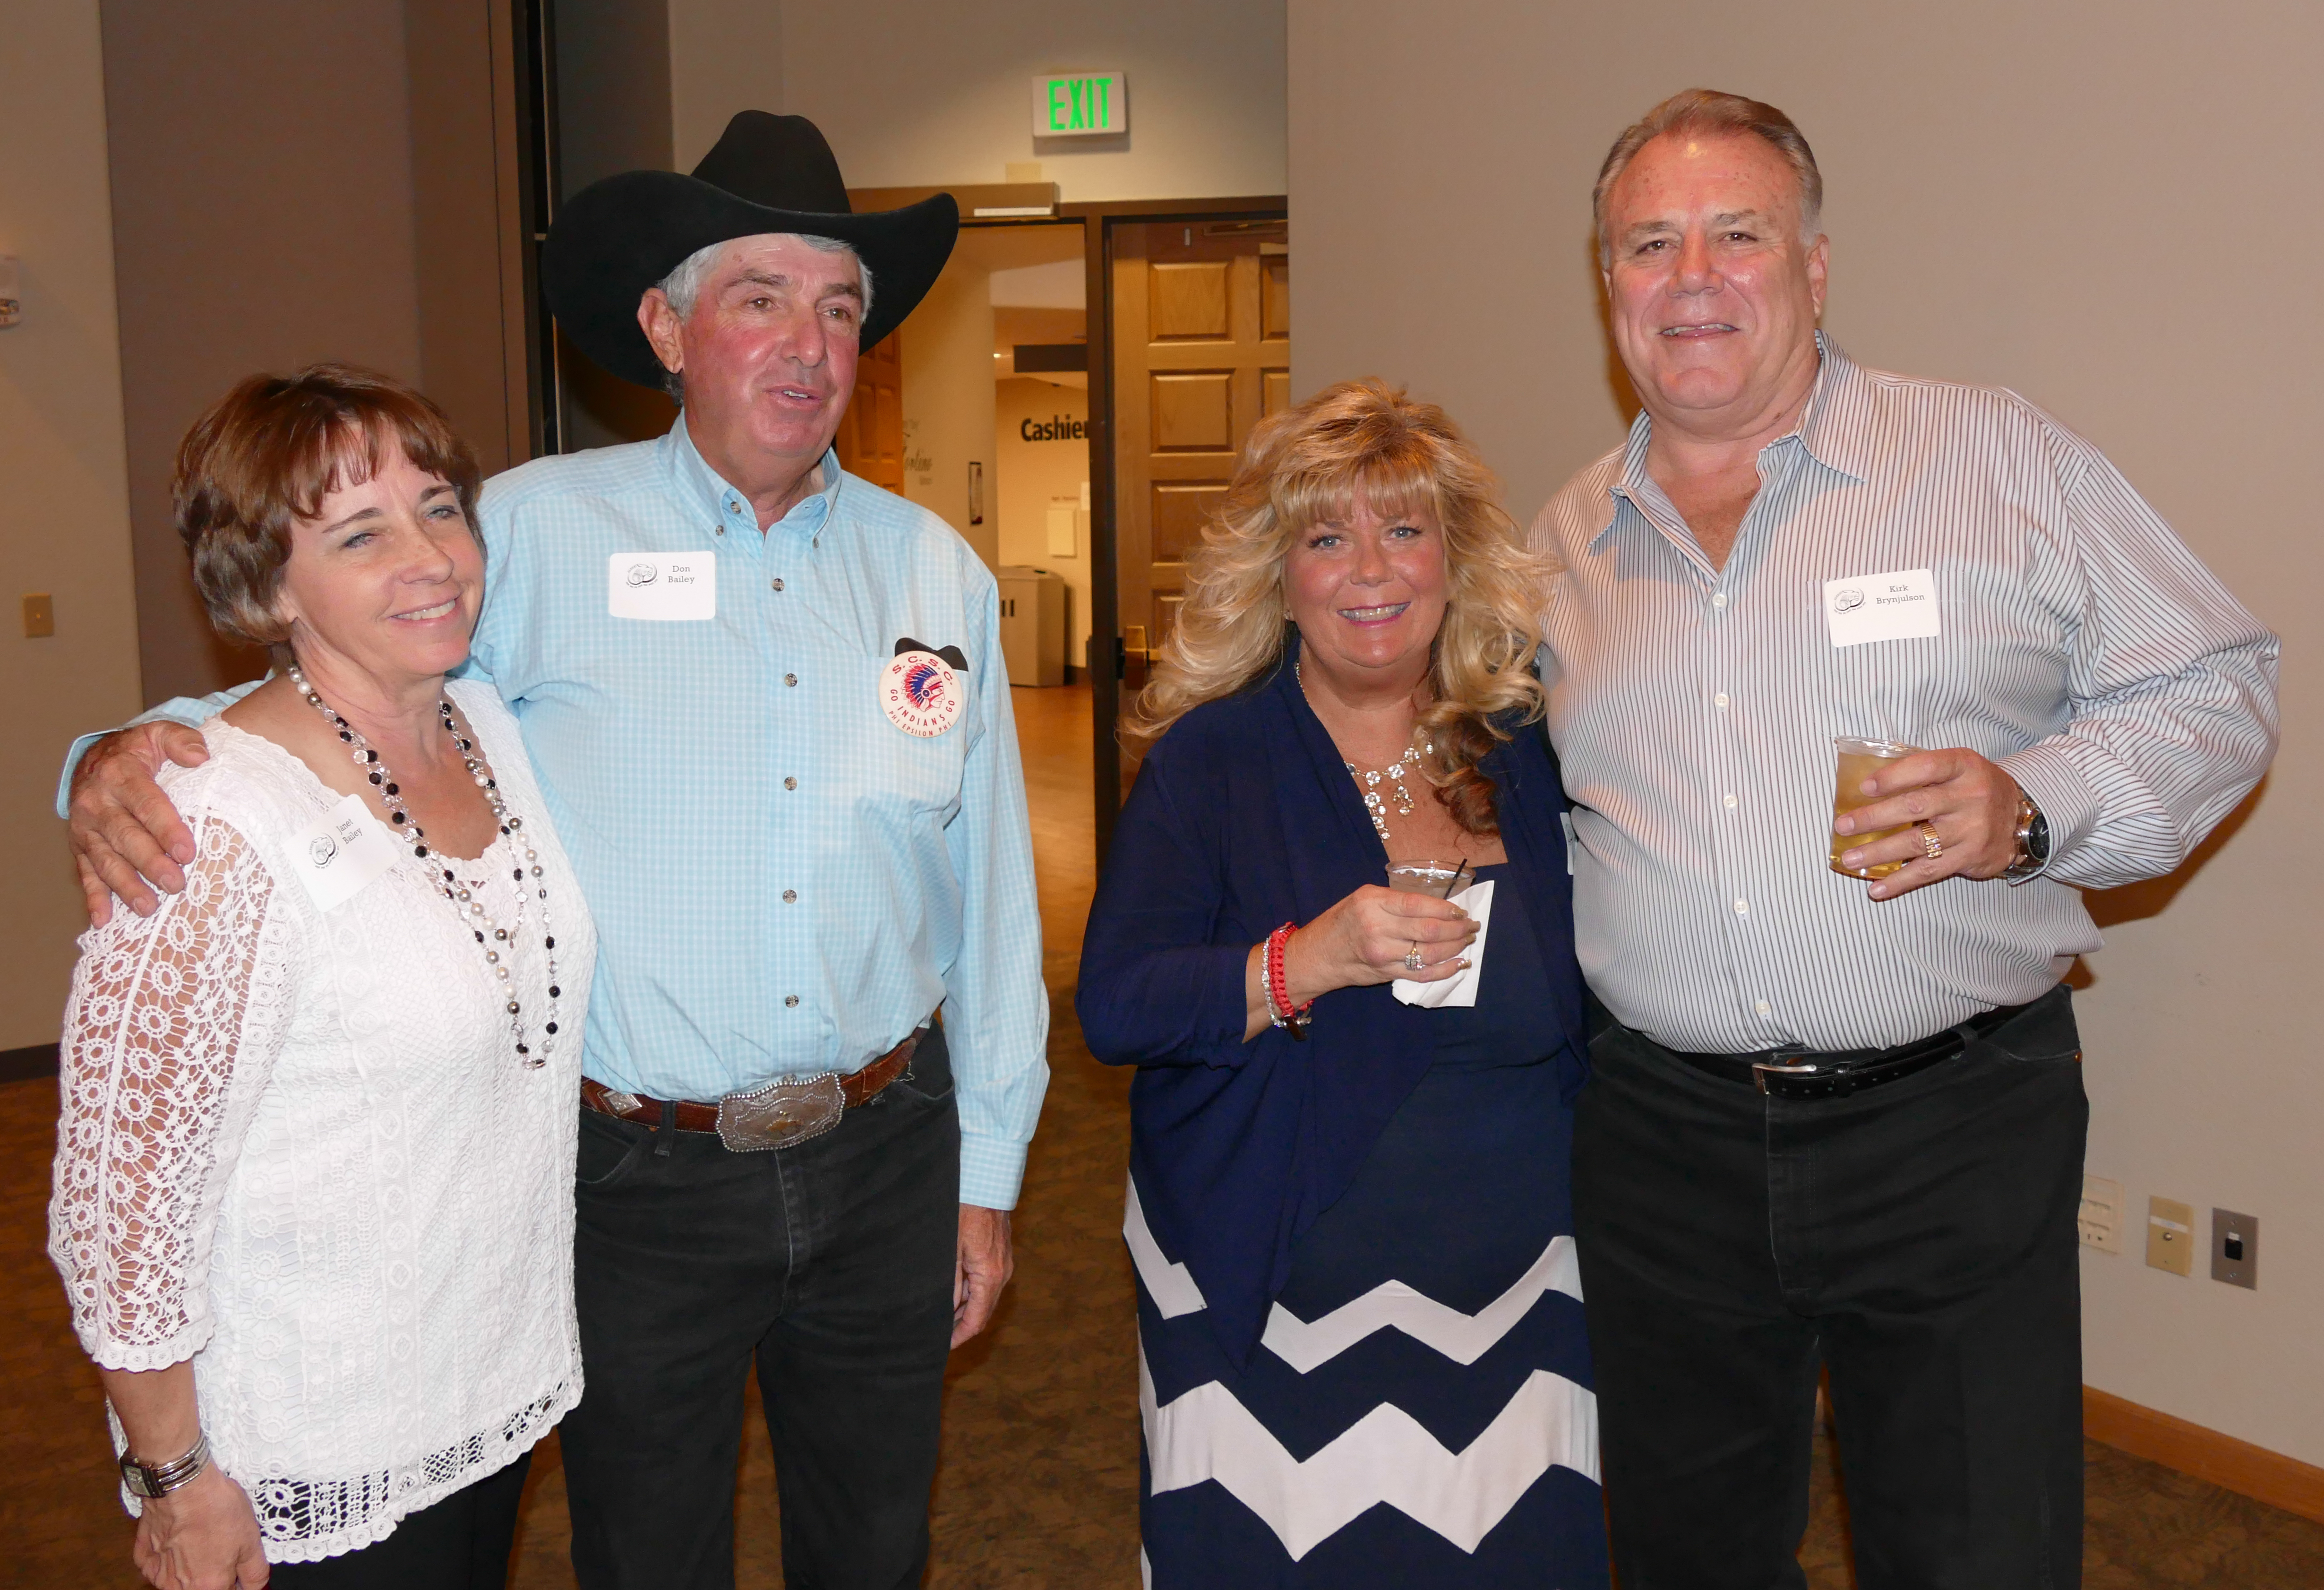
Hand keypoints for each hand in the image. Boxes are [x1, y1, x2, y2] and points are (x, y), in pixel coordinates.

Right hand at [67, 724, 207, 924]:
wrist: (99, 757)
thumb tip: (200, 756)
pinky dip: (94, 898)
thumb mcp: (160, 733)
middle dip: (150, 864)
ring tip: (148, 909)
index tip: (188, 852)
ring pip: (105, 861)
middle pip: (125, 837)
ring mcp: (86, 827)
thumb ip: (181, 740)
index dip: (167, 829)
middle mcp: (97, 802)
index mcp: (120, 774)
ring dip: (126, 887)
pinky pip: (86, 874)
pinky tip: (104, 920)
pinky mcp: (80, 846)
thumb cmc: (139, 750)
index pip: (146, 804)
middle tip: (176, 885)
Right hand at [131, 1464, 268, 1588]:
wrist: (182, 1484)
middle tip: (218, 1549)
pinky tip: (178, 1540)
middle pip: (200, 1588)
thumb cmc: (217, 1509)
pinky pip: (157, 1568)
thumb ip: (254, 1572)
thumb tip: (257, 1588)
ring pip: (177, 1582)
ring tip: (200, 1540)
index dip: (234, 1580)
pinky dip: (168, 1559)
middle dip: (212, 1574)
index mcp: (209, 1585)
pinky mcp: (144, 1557)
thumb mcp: (251, 1540)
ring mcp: (158, 1573)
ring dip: (190, 1569)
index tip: (235, 1566)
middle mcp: (180, 1586)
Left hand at [952, 1204, 1013, 1347]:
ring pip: (985, 1298)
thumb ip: (950, 1283)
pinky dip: (972, 1294)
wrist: (987, 1183)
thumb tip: (948, 1311)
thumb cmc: (965, 1212)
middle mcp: (1002, 1274)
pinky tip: (955, 1295)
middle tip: (940, 1336)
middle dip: (962, 1326)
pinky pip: (987, 1283)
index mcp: (989, 1276)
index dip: (960, 1336)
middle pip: (984, 1312)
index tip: (944, 1346)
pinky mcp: (1001, 1256)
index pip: (977, 1319)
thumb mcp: (951, 1249)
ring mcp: (1004, 1265)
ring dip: (967, 1310)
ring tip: (943, 1318)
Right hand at [1287, 884, 1477, 1001]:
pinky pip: (1422, 974)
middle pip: (1429, 930)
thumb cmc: (1340, 922)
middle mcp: (1377, 928)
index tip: (1461, 911)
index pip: (1419, 905)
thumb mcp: (1362, 898)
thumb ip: (1395, 901)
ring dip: (1455, 948)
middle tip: (1473, 927)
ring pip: (1429, 953)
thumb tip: (1436, 906)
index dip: (1446, 909)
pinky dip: (1445, 970)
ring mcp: (1382, 954)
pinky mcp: (1386, 974)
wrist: (1317, 955)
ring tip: (1468, 941)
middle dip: (1458, 929)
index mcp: (1372, 902)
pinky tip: (1459, 964)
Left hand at [1833, 747, 2021, 899]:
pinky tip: (1877, 889)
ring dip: (1879, 852)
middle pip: (1915, 807)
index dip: (1893, 777)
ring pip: (1918, 843)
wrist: (2022, 819)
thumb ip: (1922, 769)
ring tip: (1850, 859)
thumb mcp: (1958, 767)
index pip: (1926, 767)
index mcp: (1963, 766)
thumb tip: (1867, 783)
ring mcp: (1971, 829)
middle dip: (1874, 818)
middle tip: (1842, 826)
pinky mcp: (1970, 857)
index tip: (1864, 788)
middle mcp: (1970, 796)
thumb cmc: (1974, 788)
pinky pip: (1930, 871)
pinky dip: (1901, 881)